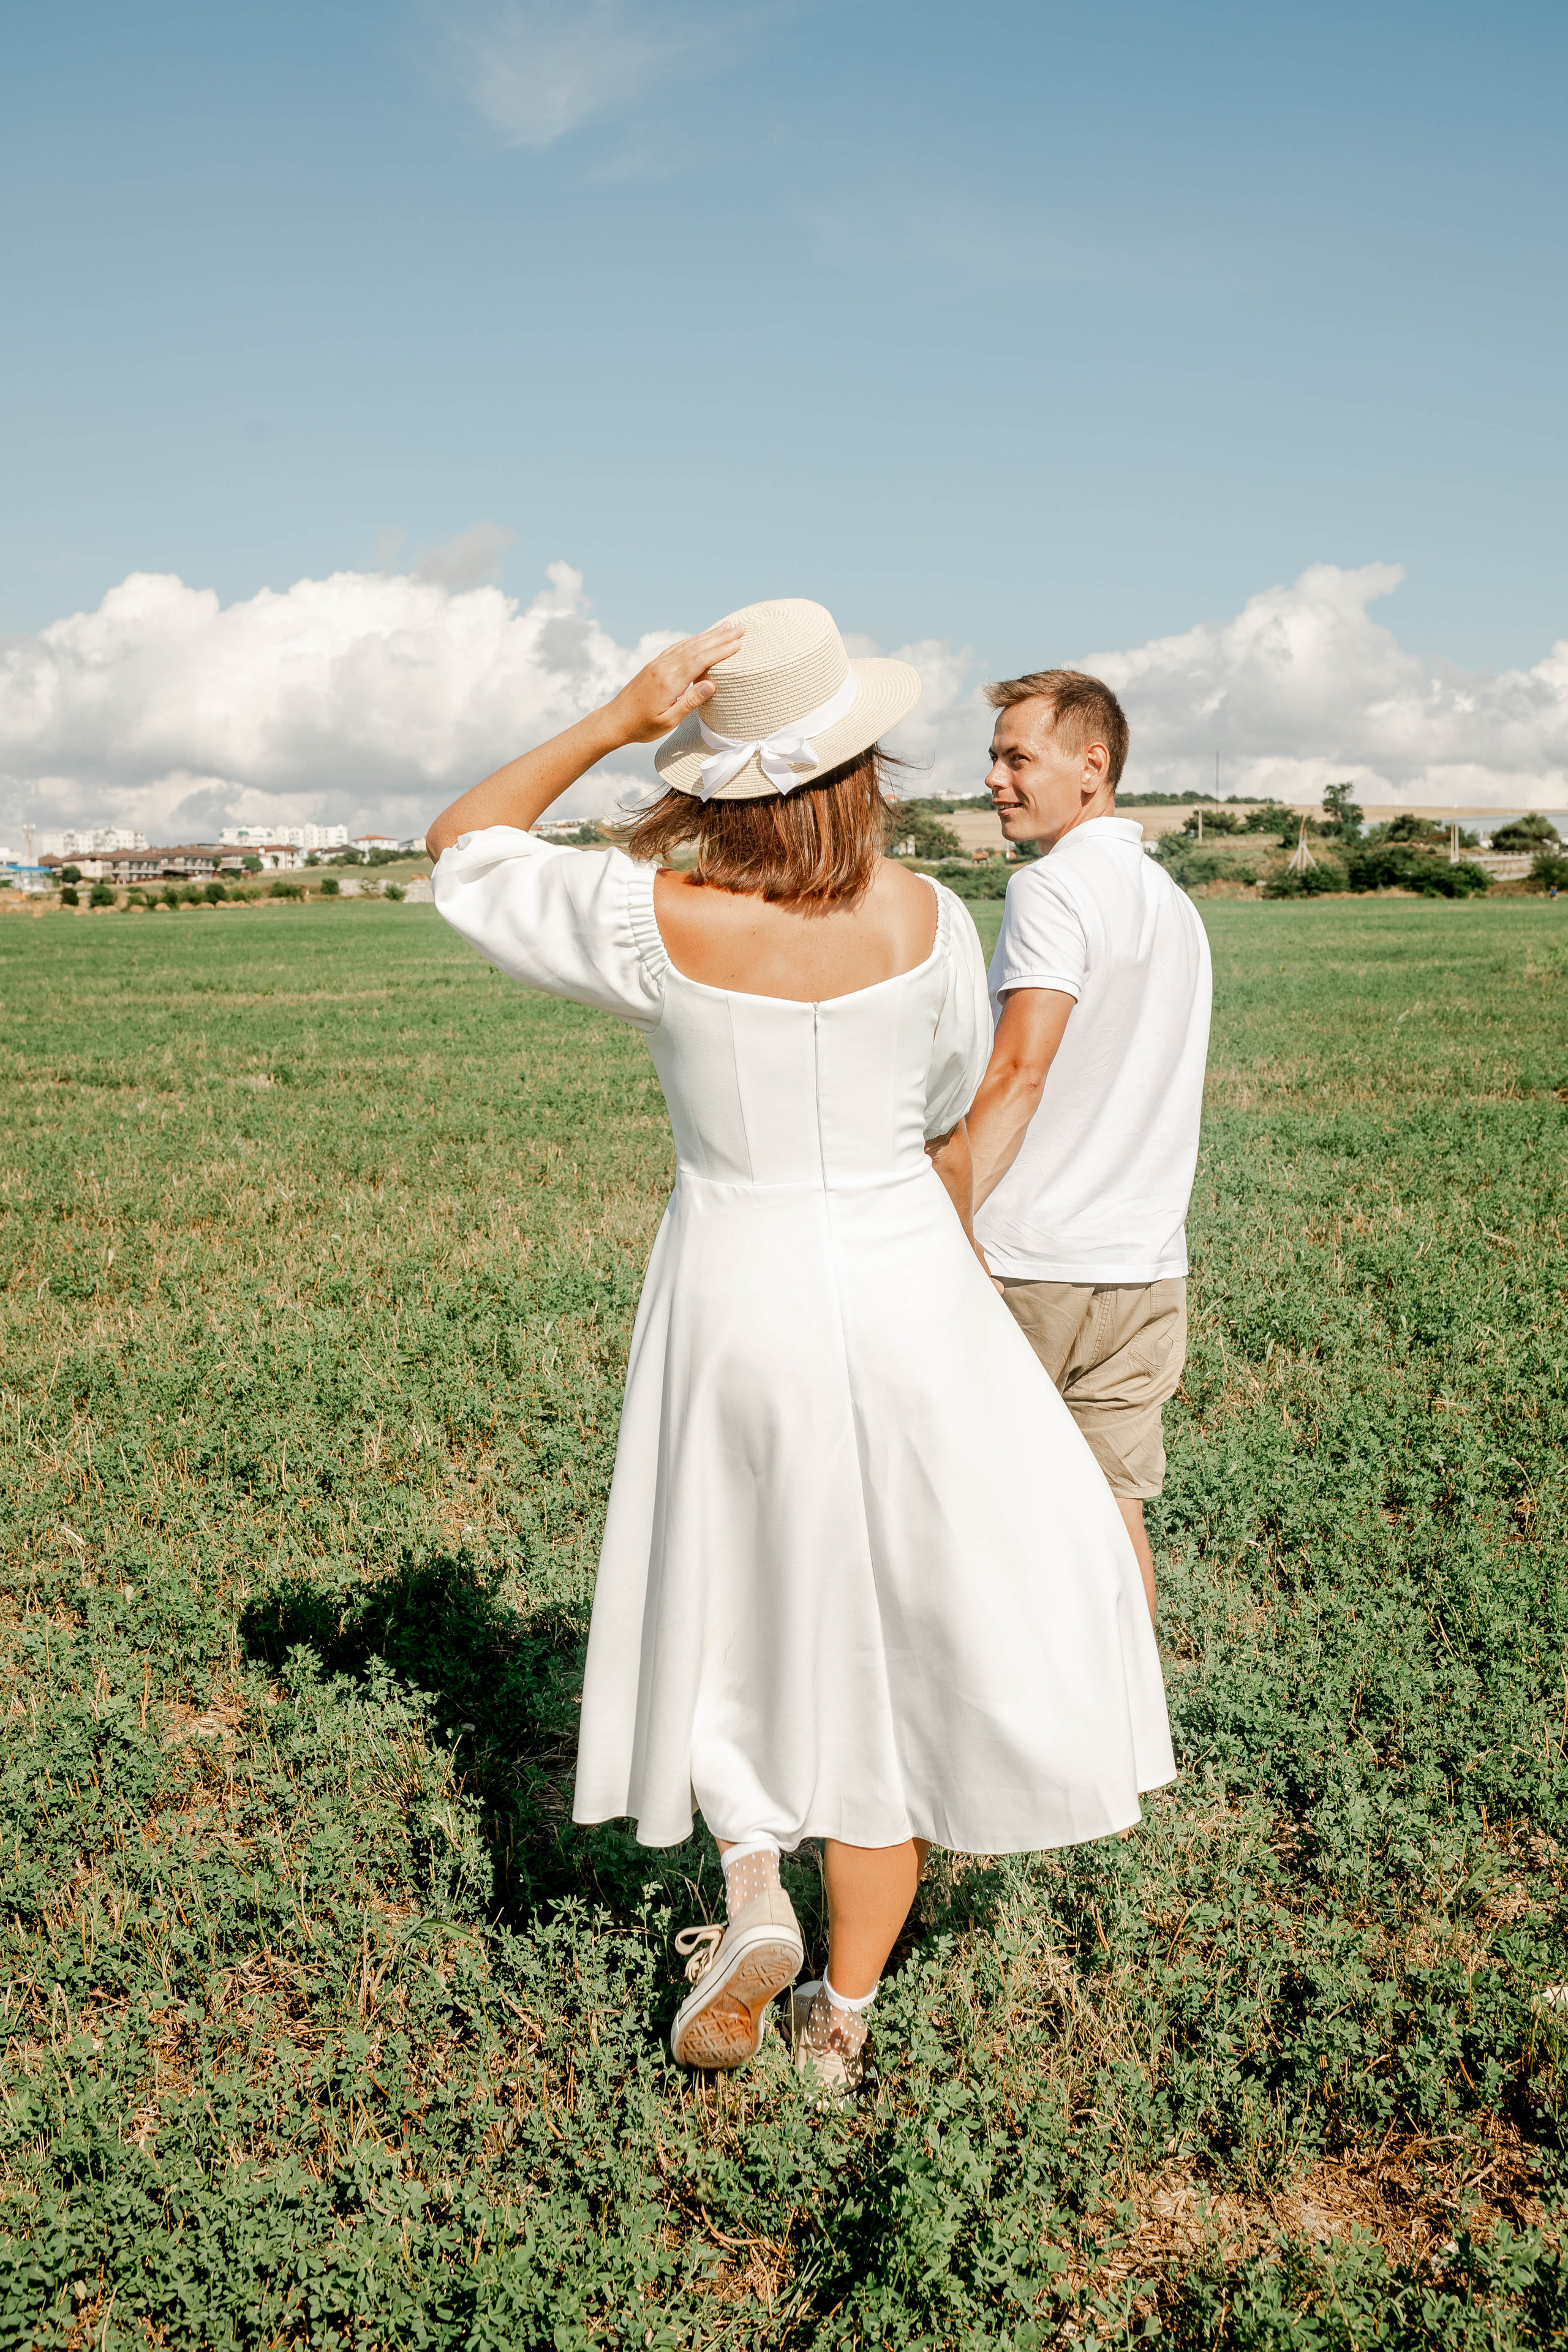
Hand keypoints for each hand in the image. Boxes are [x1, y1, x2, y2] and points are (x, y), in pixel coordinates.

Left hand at [603, 619, 744, 746]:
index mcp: (668, 681)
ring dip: (708, 635)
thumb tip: (711, 684)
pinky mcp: (654, 665)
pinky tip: (701, 638)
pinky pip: (677, 647)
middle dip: (720, 637)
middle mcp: (663, 667)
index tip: (738, 643)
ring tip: (726, 627)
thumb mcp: (668, 721)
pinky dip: (692, 640)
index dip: (721, 651)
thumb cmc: (642, 726)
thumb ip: (690, 702)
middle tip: (740, 628)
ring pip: (687, 644)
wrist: (614, 721)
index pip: (700, 661)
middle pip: (696, 647)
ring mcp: (657, 663)